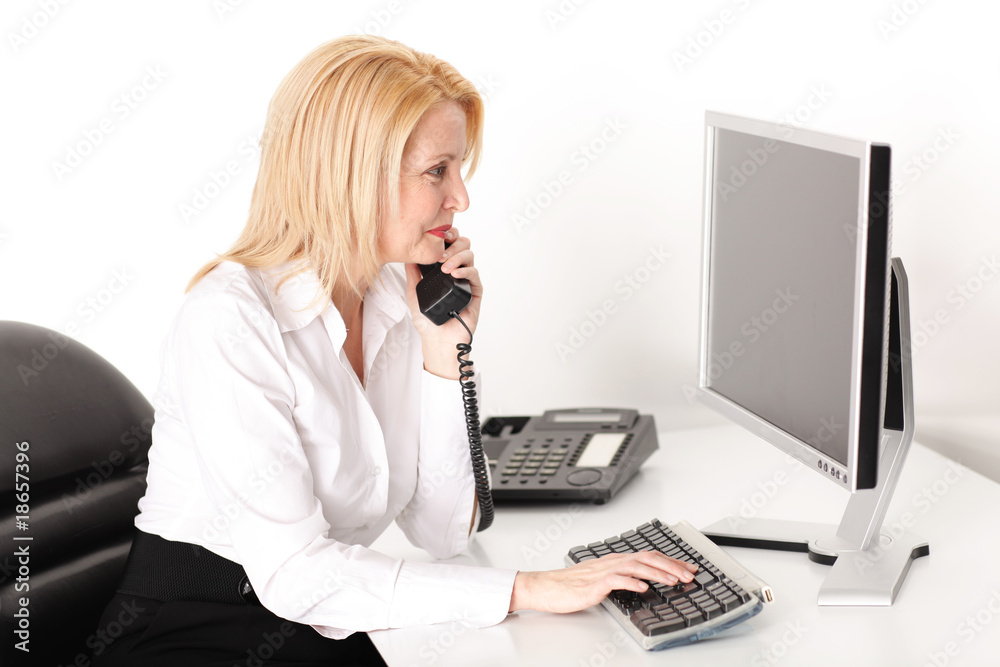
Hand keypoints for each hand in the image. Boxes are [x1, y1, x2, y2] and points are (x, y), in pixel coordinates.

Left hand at [404, 228, 482, 379]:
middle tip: (442, 253)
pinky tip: (455, 274)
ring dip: (457, 257)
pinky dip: (465, 271)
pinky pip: (474, 274)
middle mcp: (457, 272)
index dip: (447, 237)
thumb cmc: (427, 321)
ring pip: (469, 256)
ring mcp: (466, 281)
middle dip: (453, 244)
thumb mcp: (413, 294)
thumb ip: (412, 275)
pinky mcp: (475, 292)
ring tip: (446, 267)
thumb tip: (408, 256)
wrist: (438, 340)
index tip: (439, 236)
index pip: (449, 245)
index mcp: (443, 269)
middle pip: (462, 245)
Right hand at [507, 551, 697, 613]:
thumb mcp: (601, 579)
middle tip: (689, 574)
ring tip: (674, 580)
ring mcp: (603, 571)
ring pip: (636, 565)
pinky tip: (644, 586)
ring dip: (658, 572)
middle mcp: (612, 562)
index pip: (648, 556)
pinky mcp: (594, 583)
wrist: (546, 587)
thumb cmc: (571, 585)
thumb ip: (621, 578)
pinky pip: (616, 579)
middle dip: (671, 565)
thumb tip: (643, 582)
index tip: (687, 568)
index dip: (670, 561)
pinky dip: (632, 581)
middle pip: (647, 557)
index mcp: (615, 560)